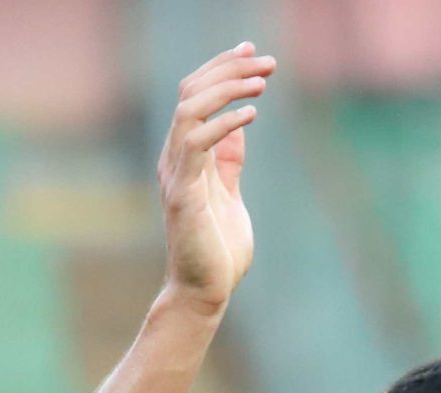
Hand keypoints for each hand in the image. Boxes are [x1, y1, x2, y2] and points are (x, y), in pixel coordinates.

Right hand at [158, 44, 270, 311]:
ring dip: (226, 89)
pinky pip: (197, 144)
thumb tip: (238, 127)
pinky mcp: (183, 194)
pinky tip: (251, 115)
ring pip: (190, 109)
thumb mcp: (229, 193)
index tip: (252, 52)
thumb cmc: (218, 250)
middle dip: (228, 69)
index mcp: (186, 156)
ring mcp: (177, 174)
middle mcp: (175, 158)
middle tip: (265, 61)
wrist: (205, 292)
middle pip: (191, 92)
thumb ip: (228, 161)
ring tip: (261, 82)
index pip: (196, 95)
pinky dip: (224, 124)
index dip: (221, 68)